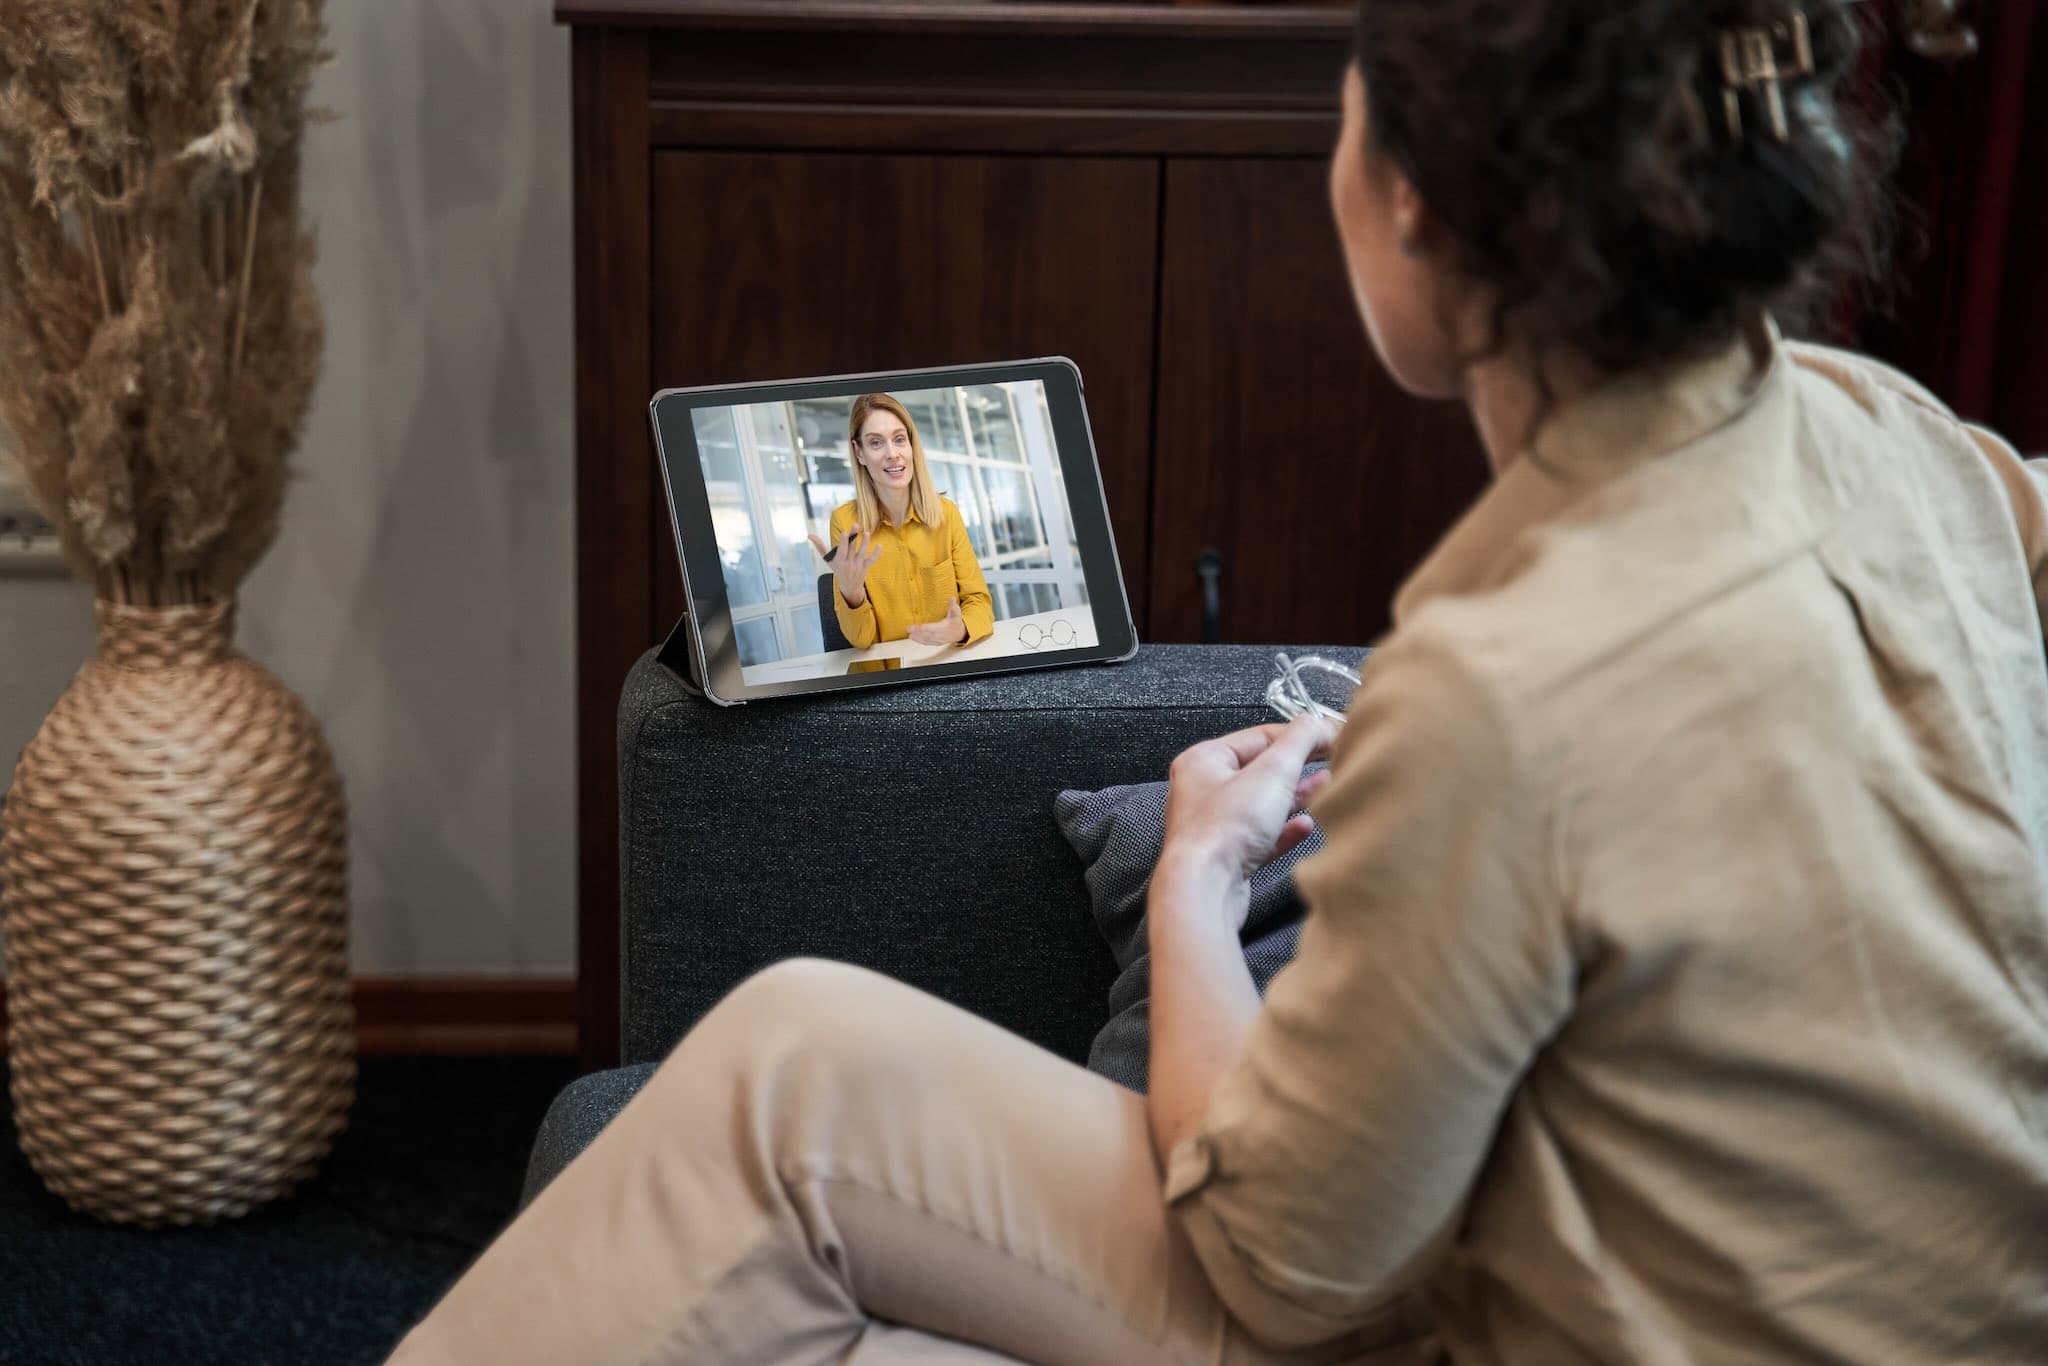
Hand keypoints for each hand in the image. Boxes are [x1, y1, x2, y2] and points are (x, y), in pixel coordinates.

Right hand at [808, 528, 882, 607]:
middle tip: (856, 525)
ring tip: (866, 533)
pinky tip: (880, 545)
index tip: (844, 532)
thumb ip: (820, 547)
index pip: (841, 551)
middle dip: (853, 537)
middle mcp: (849, 564)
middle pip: (851, 549)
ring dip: (865, 543)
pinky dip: (876, 554)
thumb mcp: (828, 560)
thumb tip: (810, 535)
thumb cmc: (837, 569)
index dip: (843, 542)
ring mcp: (858, 566)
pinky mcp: (866, 567)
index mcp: (839, 562)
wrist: (849, 587)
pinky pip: (872, 560)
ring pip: (862, 553)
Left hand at [905, 596, 965, 646]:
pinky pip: (927, 643)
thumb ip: (953, 605)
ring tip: (909, 635)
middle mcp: (941, 635)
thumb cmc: (956, 622)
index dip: (922, 628)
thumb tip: (952, 597)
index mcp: (944, 627)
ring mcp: (938, 640)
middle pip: (927, 634)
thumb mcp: (956, 612)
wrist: (960, 633)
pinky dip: (920, 641)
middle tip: (908, 629)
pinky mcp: (936, 642)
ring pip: (926, 640)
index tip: (913, 627)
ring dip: (917, 638)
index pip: (931, 628)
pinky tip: (913, 638)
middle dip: (917, 632)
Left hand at [1159, 715, 1336, 920]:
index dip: (1299, 735)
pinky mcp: (1227, 856)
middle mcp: (1204, 790)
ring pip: (1262, 804)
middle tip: (1331, 760)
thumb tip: (1315, 721)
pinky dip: (1284, 830)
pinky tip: (1305, 825)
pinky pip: (1261, 836)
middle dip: (1298, 766)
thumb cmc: (1224, 829)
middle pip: (1260, 770)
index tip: (1330, 736)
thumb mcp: (1272, 772)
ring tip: (1325, 788)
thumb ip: (1298, 742)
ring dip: (1295, 796)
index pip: (1259, 736)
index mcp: (1204, 760)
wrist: (1205, 888)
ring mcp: (1214, 825)